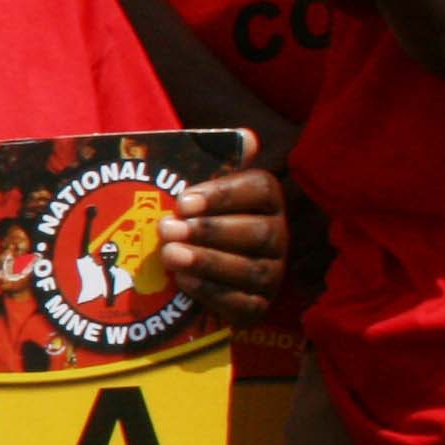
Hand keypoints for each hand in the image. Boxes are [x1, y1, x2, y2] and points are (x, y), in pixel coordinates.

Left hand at [159, 152, 288, 328]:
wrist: (186, 275)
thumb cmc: (190, 222)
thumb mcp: (196, 192)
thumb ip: (213, 161)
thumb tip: (247, 137)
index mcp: (266, 201)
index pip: (261, 190)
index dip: (224, 195)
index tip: (183, 200)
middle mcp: (277, 237)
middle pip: (258, 233)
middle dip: (210, 230)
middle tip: (167, 228)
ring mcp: (272, 275)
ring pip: (250, 269)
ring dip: (208, 262)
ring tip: (170, 255)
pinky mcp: (258, 307)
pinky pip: (243, 304)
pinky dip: (212, 293)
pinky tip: (183, 282)